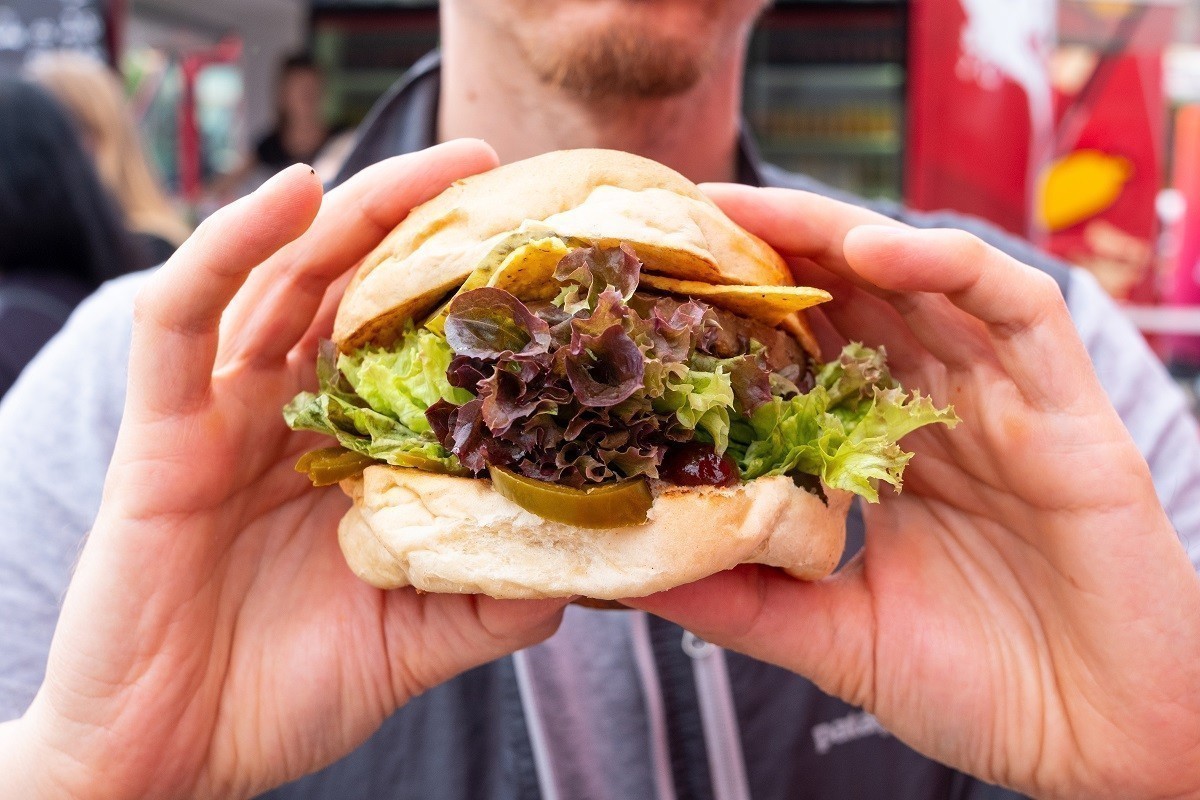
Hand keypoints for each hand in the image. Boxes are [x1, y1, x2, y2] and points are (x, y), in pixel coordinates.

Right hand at [2, 141, 567, 799]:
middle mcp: (291, 420)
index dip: (468, 293)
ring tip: (427, 162)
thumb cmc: (288, 697)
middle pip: (352, 290)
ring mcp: (225, 418)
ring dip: (347, 211)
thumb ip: (496, 595)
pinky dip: (228, 249)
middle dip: (418, 220)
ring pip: (280, 282)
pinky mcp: (161, 434)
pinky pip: (181, 321)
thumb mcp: (419, 639)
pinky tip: (290, 196)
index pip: (410, 346)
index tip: (545, 252)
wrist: (174, 763)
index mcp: (350, 457)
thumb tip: (592, 562)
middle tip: (495, 169)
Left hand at [629, 186, 1199, 798]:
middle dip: (777, 251)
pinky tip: (875, 250)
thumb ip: (745, 602)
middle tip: (691, 214)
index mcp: (889, 455)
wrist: (1104, 747)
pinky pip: (1016, 309)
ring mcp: (1007, 405)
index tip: (668, 281)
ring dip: (843, 235)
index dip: (745, 311)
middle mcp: (944, 414)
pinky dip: (948, 266)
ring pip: (925, 282)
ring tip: (759, 212)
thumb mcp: (836, 639)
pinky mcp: (1070, 413)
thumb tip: (635, 576)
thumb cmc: (986, 691)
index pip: (809, 354)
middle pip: (856, 299)